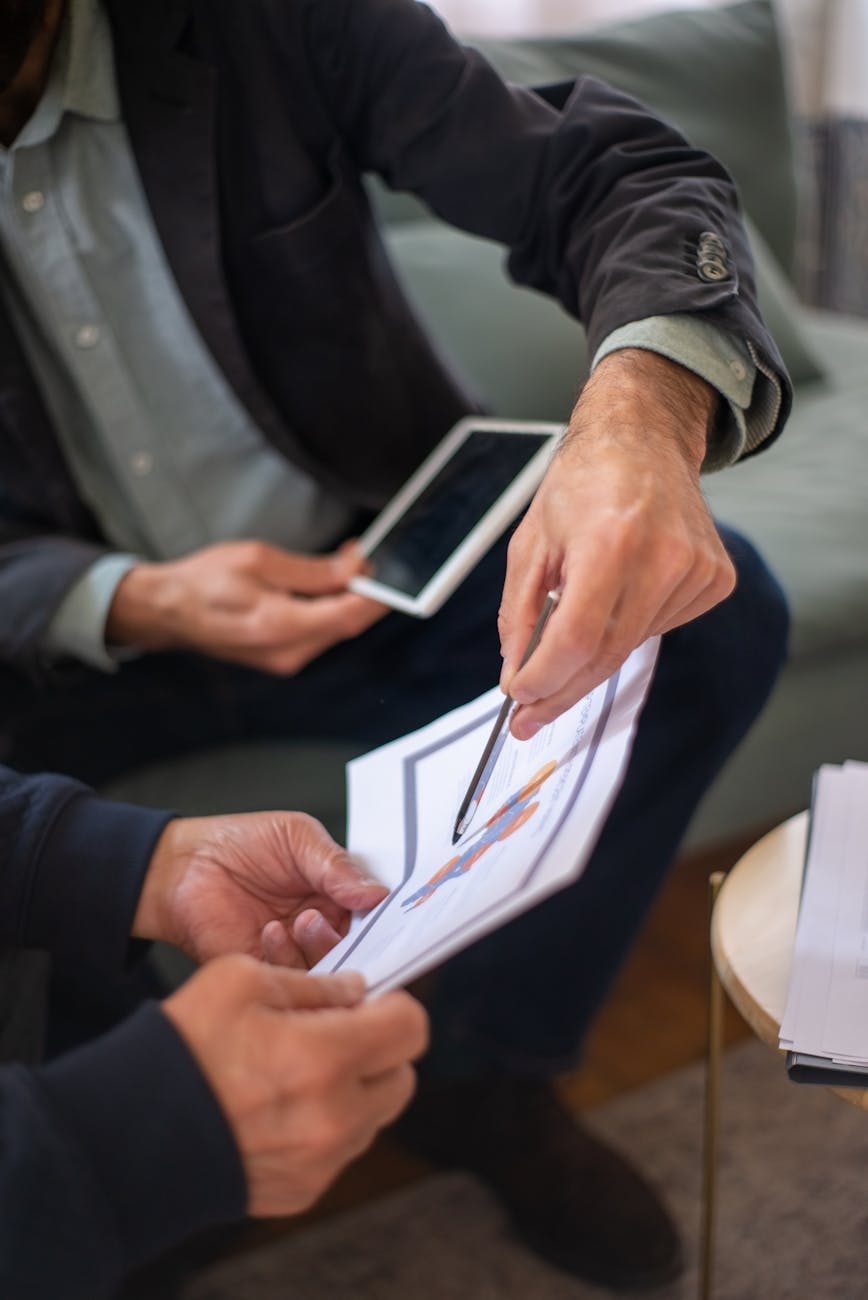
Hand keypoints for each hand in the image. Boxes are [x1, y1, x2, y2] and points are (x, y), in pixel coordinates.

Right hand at [106, 539, 386, 673]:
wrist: (169, 611)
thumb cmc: (204, 582)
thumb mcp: (259, 559)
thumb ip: (312, 569)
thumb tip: (354, 569)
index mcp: (280, 626)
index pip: (349, 616)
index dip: (376, 593)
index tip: (385, 569)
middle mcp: (288, 652)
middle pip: (347, 625)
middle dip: (363, 591)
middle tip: (361, 557)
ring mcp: (286, 660)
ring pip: (336, 629)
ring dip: (346, 599)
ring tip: (341, 566)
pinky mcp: (284, 657)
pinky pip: (319, 633)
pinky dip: (328, 609)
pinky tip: (323, 588)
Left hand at [134, 811, 388, 966]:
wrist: (184, 865)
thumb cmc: (241, 843)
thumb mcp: (297, 838)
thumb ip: (336, 866)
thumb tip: (378, 893)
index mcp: (339, 895)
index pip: (376, 915)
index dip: (388, 920)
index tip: (392, 918)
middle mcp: (324, 929)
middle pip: (361, 950)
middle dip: (355, 941)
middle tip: (328, 918)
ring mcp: (296, 953)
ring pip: (330, 970)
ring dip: (319, 948)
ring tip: (299, 920)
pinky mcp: (267, 972)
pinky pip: (291, 982)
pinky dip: (286, 959)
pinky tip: (270, 931)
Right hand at [162, 956, 427, 1215]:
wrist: (131, 1137)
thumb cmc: (182, 1050)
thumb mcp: (240, 980)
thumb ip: (311, 982)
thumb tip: (354, 991)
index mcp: (326, 1057)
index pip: (411, 1028)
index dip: (394, 1006)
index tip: (368, 1002)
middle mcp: (335, 1116)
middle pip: (403, 1076)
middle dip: (379, 1049)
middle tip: (335, 1034)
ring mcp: (323, 1160)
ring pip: (375, 1115)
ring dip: (355, 1088)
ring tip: (299, 1071)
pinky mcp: (305, 1189)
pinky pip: (342, 1149)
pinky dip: (327, 1124)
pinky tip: (282, 1107)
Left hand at [499, 349, 734, 738]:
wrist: (644, 439)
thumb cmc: (585, 482)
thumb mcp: (531, 541)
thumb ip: (518, 612)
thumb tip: (516, 674)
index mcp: (609, 542)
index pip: (574, 640)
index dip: (542, 680)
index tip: (517, 699)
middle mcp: (661, 558)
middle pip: (604, 657)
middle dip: (560, 691)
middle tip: (529, 715)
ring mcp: (696, 570)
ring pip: (630, 647)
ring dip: (593, 650)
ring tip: (580, 605)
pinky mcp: (716, 579)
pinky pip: (660, 628)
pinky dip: (629, 625)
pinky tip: (623, 588)